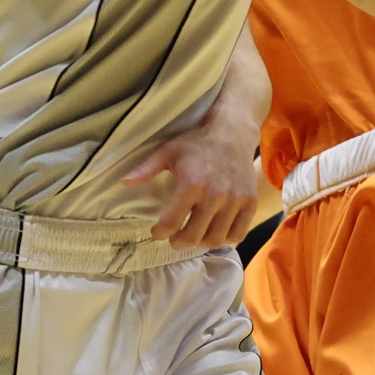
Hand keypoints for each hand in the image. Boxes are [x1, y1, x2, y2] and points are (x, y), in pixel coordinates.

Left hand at [124, 101, 261, 247]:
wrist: (232, 132)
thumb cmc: (196, 143)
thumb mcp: (168, 151)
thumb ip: (146, 169)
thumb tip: (124, 182)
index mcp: (192, 183)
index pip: (171, 223)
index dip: (160, 232)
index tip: (157, 232)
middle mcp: (215, 195)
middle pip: (193, 236)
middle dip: (179, 242)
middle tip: (174, 239)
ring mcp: (235, 200)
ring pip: (216, 239)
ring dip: (201, 242)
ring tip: (194, 234)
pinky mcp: (250, 202)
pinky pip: (237, 234)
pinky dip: (225, 237)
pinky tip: (215, 229)